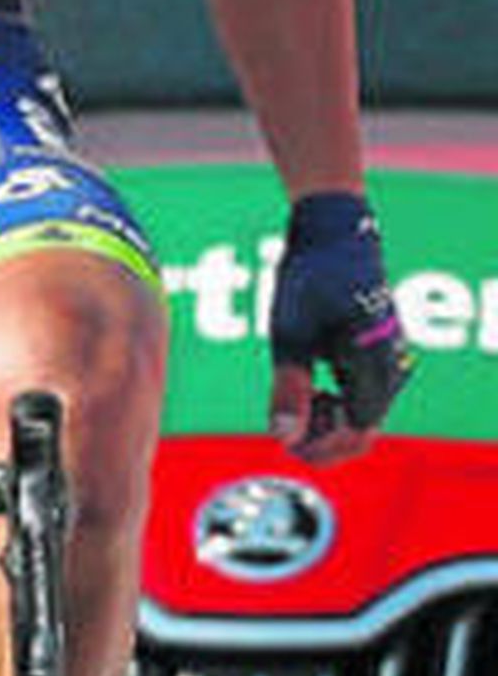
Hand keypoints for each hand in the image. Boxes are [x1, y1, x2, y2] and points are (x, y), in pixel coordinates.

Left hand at [268, 191, 410, 463]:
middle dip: (323, 437)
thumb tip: (285, 436)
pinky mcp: (378, 353)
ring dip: (328, 420)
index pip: (357, 434)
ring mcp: (388, 360)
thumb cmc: (308, 274)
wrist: (332, 228)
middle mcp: (391, 368)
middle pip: (363, 430)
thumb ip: (289, 386)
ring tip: (295, 393)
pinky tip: (310, 383)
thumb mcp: (290, 331)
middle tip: (284, 419)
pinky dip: (336, 401)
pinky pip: (363, 394)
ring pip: (363, 414)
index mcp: (374, 365)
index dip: (321, 447)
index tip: (285, 436)